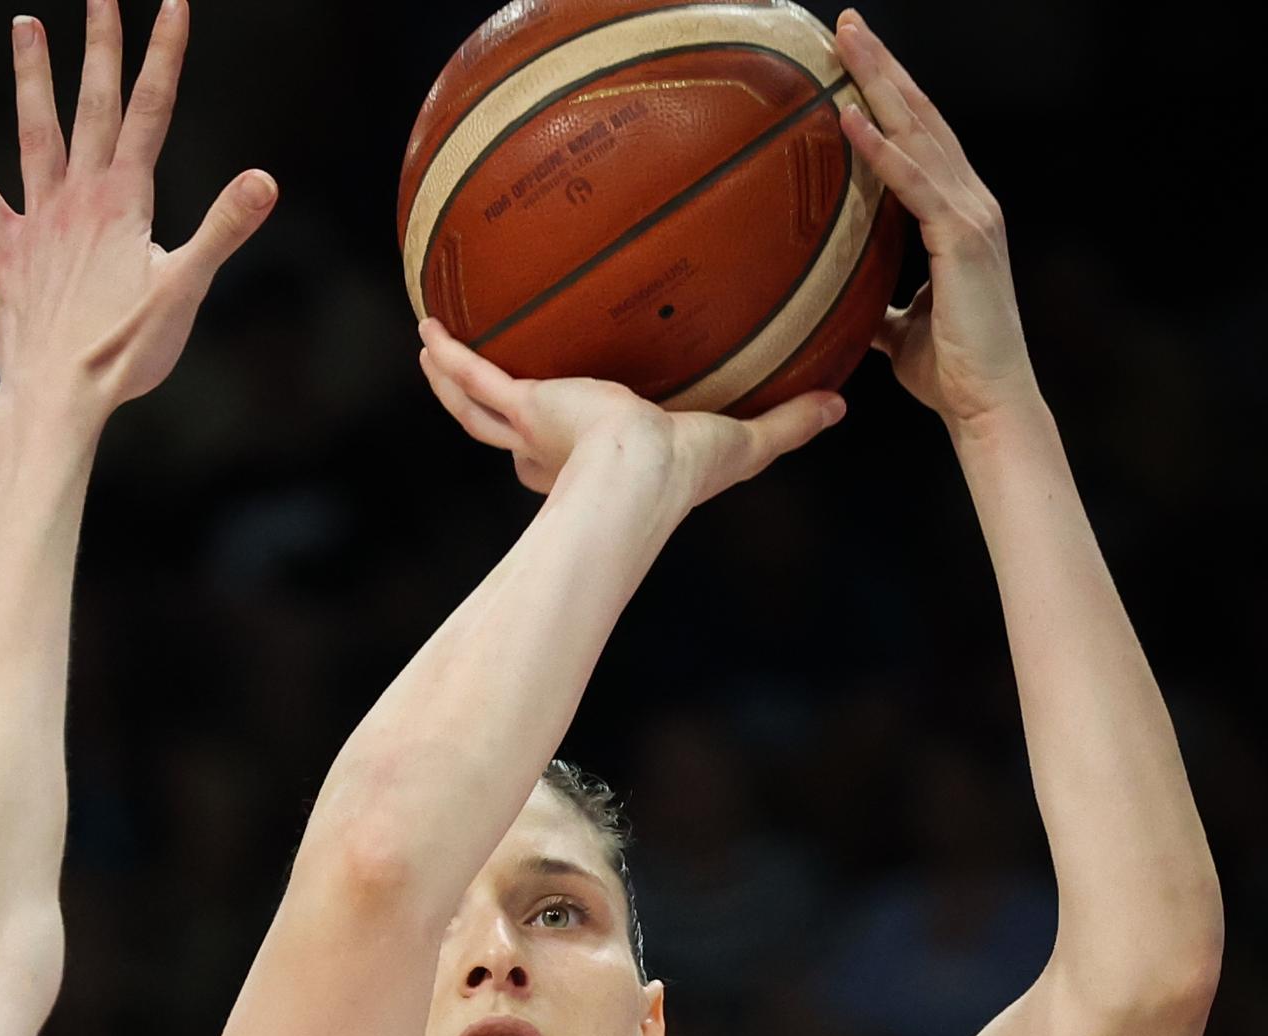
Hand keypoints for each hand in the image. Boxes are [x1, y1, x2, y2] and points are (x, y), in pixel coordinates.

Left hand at [0, 0, 276, 419]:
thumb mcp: (184, 292)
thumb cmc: (124, 354)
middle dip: (102, 46)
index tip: (174, 3)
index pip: (152, 111)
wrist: (58, 397)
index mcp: (125, 201)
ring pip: (34, 133)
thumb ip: (222, 229)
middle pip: (94, 105)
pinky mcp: (4, 251)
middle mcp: (78, 198)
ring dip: (31, 78)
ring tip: (24, 25)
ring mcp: (38, 220)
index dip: (164, 54)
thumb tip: (265, 180)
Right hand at [419, 319, 842, 507]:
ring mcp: (533, 431)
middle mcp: (555, 453)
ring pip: (479, 409)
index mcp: (595, 468)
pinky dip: (450, 359)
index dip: (559, 453)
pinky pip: (477, 379)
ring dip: (453, 382)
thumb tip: (841, 405)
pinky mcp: (524, 406)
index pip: (568, 464)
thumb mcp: (744, 442)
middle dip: (495, 417)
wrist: (639, 476)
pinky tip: (426, 327)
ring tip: (428, 348)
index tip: (559, 434)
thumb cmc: (686, 475)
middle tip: (482, 389)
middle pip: (513, 437)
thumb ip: (787, 423)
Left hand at [835, 12, 1038, 433]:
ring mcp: (971, 215)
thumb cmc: (950, 372)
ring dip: (879, 84)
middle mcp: (970, 201)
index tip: (852, 59)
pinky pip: (914, 183)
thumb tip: (845, 305)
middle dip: (882, 66)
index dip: (888, 95)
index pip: (920, 139)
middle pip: (921, 117)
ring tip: (846, 43)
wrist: (988, 406)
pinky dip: (882, 149)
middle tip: (844, 22)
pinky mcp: (962, 239)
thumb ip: (877, 306)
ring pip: (920, 134)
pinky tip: (851, 118)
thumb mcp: (899, 331)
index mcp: (957, 215)